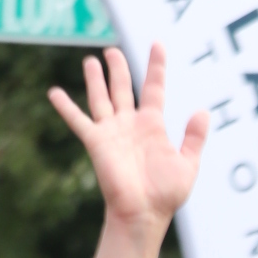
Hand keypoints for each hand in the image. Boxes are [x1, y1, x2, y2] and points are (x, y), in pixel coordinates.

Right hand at [46, 43, 208, 228]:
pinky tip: (54, 93)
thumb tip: (203, 111)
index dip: (156, 65)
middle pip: (123, 87)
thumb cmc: (166, 195)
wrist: (143, 214)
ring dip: (95, 79)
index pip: (154, 87)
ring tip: (91, 60)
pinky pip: (79, 121)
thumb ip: (194, 138)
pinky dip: (66, 107)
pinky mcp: (96, 142)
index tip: (158, 44)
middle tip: (111, 51)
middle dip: (118, 68)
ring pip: (101, 97)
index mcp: (152, 125)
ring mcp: (112, 132)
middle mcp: (130, 124)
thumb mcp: (188, 164)